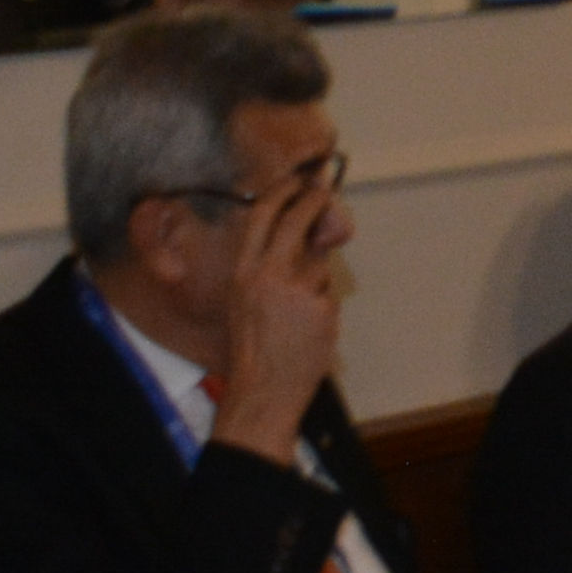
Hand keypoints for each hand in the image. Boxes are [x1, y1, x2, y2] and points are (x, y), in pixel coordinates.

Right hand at [197, 174, 347, 464]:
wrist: (263, 392)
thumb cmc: (253, 349)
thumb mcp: (245, 301)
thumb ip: (268, 267)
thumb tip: (305, 235)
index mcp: (243, 272)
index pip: (262, 216)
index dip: (282, 192)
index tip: (297, 180)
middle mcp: (268, 275)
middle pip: (298, 220)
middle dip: (314, 200)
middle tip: (324, 191)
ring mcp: (297, 290)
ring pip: (320, 265)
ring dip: (315, 281)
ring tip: (297, 315)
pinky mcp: (321, 308)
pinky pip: (328, 296)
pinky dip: (322, 309)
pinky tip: (308, 332)